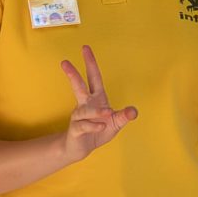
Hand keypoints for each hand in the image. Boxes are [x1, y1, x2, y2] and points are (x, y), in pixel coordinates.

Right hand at [60, 45, 136, 160]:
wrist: (81, 148)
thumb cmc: (98, 131)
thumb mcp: (116, 123)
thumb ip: (124, 116)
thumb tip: (133, 111)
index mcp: (96, 99)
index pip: (94, 78)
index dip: (91, 63)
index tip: (85, 48)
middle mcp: (86, 104)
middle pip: (79, 86)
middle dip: (73, 74)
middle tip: (64, 62)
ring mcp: (79, 117)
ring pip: (85, 110)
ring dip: (96, 111)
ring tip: (107, 112)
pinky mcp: (76, 129)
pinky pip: (83, 125)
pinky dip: (93, 125)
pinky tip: (102, 126)